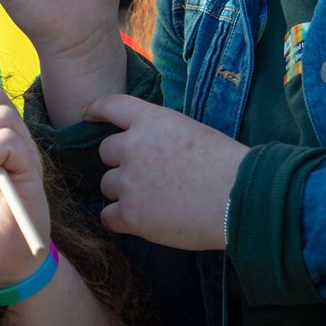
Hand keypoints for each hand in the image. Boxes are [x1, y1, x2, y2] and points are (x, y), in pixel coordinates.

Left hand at [85, 94, 250, 250]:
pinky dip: (119, 218)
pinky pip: (107, 216)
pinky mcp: (131, 214)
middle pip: (107, 152)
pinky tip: (138, 220)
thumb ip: (163, 135)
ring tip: (152, 200)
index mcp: (151, 120)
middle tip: (147, 175)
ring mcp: (129, 181)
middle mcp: (133, 146)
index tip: (88, 114)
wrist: (237, 197)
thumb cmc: (227, 164)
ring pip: (107, 184)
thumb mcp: (192, 131)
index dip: (97, 109)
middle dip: (121, 162)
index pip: (112, 105)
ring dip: (123, 191)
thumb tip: (153, 149)